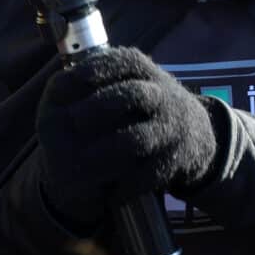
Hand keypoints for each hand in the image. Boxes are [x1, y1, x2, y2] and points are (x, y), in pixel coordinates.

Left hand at [34, 47, 220, 228]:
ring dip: (107, 151)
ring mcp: (171, 127)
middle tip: (72, 120)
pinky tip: (109, 193)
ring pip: (137, 138)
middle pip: (132, 95)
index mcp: (145, 72)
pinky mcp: (175, 157)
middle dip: (99, 107)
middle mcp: (162, 96)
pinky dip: (127, 184)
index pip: (123, 62)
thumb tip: (59, 85)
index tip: (72, 79)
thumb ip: (100, 77)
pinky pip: (149, 172)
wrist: (195, 133)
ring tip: (83, 160)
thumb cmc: (145, 104)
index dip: (97, 68)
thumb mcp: (130, 80)